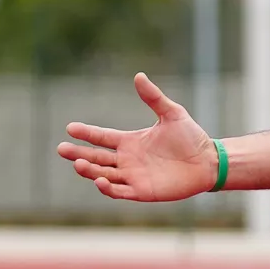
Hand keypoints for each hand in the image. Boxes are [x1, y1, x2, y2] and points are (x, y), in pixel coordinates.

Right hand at [57, 73, 218, 201]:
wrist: (208, 161)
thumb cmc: (190, 137)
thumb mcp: (171, 113)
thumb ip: (153, 97)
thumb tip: (138, 76)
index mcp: (130, 142)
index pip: (102, 138)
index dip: (86, 133)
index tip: (70, 128)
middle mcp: (128, 160)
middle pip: (97, 157)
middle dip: (78, 154)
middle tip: (61, 149)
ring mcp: (134, 177)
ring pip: (104, 175)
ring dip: (90, 170)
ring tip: (77, 163)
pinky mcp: (143, 191)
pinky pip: (120, 192)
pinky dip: (108, 188)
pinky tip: (99, 180)